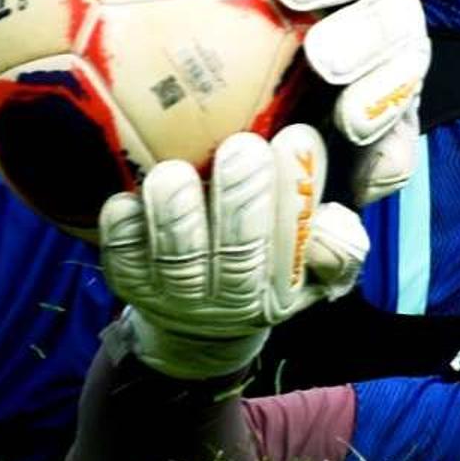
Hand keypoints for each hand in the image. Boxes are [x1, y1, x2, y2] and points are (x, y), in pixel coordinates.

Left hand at [99, 125, 369, 379]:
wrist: (198, 324)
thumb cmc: (266, 264)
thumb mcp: (314, 265)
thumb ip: (336, 243)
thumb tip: (329, 221)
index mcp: (284, 288)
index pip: (299, 243)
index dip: (297, 192)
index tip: (297, 136)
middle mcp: (232, 298)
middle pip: (239, 254)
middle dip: (242, 198)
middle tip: (243, 147)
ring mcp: (177, 294)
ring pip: (178, 258)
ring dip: (176, 213)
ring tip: (175, 173)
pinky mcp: (130, 283)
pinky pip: (123, 256)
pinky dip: (124, 227)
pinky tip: (128, 197)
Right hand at [243, 0, 429, 206]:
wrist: (299, 4)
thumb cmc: (297, 104)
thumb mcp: (320, 150)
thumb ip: (325, 187)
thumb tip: (321, 237)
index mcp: (392, 79)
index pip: (397, 94)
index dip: (380, 106)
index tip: (348, 121)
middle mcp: (385, 21)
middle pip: (387, 24)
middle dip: (363, 42)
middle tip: (323, 59)